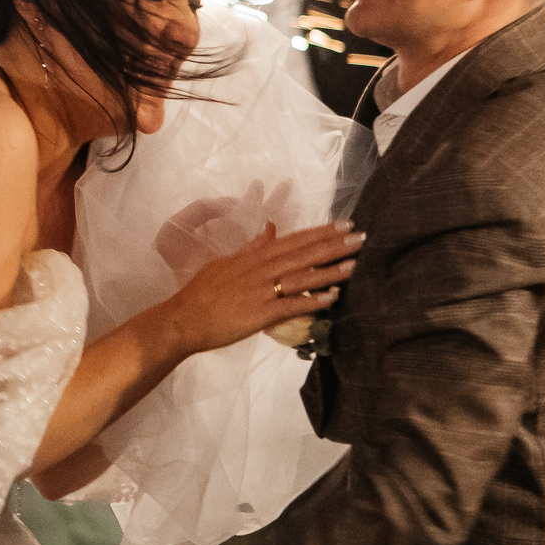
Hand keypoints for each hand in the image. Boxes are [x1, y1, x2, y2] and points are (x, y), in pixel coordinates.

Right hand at [157, 220, 360, 357]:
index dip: (321, 232)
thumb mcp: (226, 262)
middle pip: (303, 254)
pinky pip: (291, 305)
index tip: (344, 225)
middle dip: (333, 245)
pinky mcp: (261, 314)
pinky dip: (312, 300)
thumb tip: (269, 228)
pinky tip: (333, 297)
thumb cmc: (202, 292)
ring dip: (330, 270)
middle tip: (361, 237)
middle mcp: (261, 270)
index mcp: (254, 257)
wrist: (184, 319)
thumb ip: (252, 246)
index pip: (294, 240)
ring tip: (355, 264)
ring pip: (302, 277)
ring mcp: (262, 291)